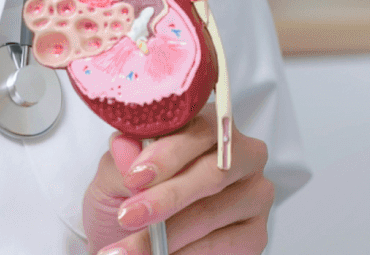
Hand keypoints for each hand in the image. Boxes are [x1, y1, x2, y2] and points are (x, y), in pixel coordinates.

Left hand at [82, 107, 275, 254]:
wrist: (135, 243)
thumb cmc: (129, 202)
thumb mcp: (114, 180)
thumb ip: (121, 162)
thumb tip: (126, 146)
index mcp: (209, 129)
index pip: (201, 129)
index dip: (169, 153)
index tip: (135, 176)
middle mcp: (242, 156)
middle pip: (214, 170)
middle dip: (168, 196)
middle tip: (130, 216)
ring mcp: (253, 194)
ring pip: (212, 212)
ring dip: (166, 235)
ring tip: (128, 250)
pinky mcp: (255, 233)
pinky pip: (223, 244)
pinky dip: (186, 253)